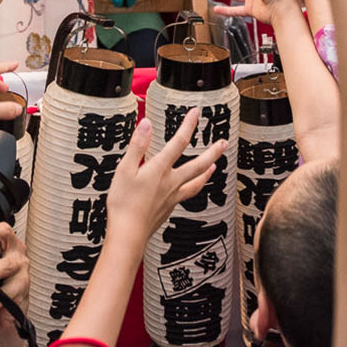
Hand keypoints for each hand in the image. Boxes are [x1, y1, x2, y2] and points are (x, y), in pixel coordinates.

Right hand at [106, 109, 227, 245]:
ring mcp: (172, 196)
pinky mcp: (169, 208)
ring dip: (208, 171)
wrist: (128, 234)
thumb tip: (146, 123)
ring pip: (197, 182)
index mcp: (159, 169)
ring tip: (216, 165)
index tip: (196, 112)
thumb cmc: (123, 204)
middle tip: (224, 142)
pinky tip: (193, 187)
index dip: (188, 125)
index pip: (178, 142)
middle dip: (212, 152)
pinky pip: (188, 194)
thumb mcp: (124, 169)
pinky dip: (196, 187)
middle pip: (198, 164)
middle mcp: (171, 182)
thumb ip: (137, 145)